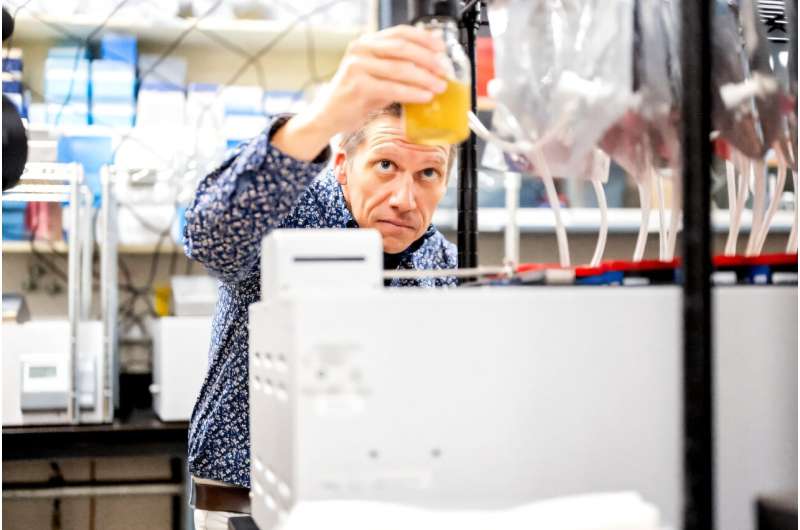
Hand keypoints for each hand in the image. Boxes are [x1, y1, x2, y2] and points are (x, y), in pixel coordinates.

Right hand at [273, 25, 446, 160]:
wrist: (328, 115)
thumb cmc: (355, 96)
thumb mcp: (378, 75)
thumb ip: (400, 65)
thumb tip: (430, 56)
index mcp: (367, 43)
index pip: (400, 33)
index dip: (424, 39)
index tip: (442, 49)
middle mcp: (361, 50)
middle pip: (403, 48)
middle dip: (429, 60)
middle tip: (444, 71)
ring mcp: (358, 67)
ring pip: (400, 68)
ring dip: (425, 78)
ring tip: (439, 87)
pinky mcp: (359, 87)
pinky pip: (392, 88)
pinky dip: (412, 93)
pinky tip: (425, 97)